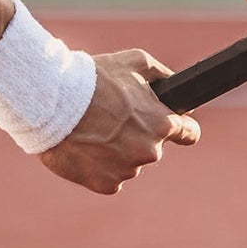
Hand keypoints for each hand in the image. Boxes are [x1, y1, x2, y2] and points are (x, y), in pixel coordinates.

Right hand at [37, 50, 198, 194]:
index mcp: (162, 124)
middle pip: (153, 145)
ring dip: (119, 149)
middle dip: (140, 133)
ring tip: (96, 128)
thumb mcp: (137, 62)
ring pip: (130, 161)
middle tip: (116, 116)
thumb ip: (163, 75)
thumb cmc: (97, 78)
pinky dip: (101, 165)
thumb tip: (176, 84)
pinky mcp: (106, 185)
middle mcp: (150, 151)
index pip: (190, 133)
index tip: (180, 127)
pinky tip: (88, 146)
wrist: (56, 103)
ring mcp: (127, 171)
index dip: (184, 128)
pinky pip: (111, 176)